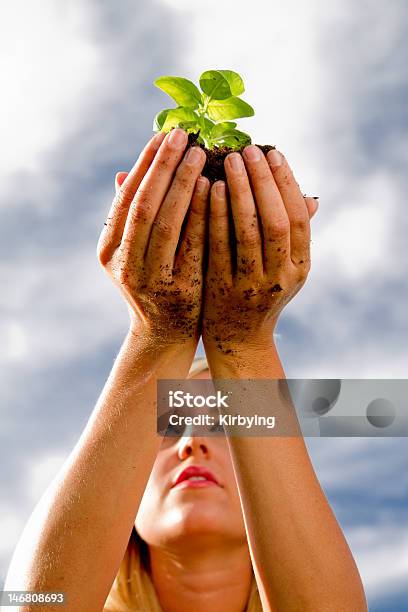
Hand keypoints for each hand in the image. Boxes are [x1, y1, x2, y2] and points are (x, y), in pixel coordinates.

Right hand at [97, 128, 209, 345]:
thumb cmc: (154, 283)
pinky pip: (192, 245)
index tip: (163, 134)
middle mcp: (124, 265)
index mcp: (109, 250)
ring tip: (200, 154)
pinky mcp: (179, 291)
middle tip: (183, 135)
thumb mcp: (135, 253)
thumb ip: (132, 217)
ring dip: (182, 185)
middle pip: (143, 206)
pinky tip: (215, 188)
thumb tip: (125, 172)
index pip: (126, 198)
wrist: (165, 333)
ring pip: (166, 224)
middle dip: (163, 167)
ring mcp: (150, 280)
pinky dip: (201, 214)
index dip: (145, 164)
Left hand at [202, 145, 317, 357]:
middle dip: (262, 181)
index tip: (272, 153)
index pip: (299, 218)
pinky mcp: (222, 290)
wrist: (238, 338)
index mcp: (300, 267)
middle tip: (247, 150)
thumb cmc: (260, 292)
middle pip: (276, 222)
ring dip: (239, 192)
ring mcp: (251, 286)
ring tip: (227, 161)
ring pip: (248, 232)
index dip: (286, 183)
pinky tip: (206, 188)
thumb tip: (310, 196)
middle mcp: (281, 277)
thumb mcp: (285, 268)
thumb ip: (294, 234)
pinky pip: (218, 246)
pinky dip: (214, 214)